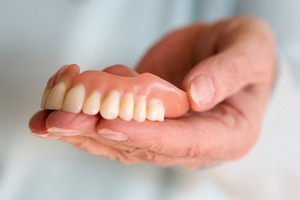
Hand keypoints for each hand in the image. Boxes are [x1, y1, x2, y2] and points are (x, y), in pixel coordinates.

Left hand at [29, 16, 275, 167]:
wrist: (226, 50)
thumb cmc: (247, 52)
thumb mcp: (250, 52)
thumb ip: (229, 73)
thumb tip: (195, 96)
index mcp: (227, 134)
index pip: (184, 142)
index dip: (146, 135)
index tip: (109, 124)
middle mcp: (193, 141)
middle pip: (144, 145)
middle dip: (99, 133)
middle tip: (58, 122)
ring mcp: (166, 131)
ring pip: (121, 139)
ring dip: (82, 128)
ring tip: (46, 117)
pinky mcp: (146, 117)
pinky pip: (115, 120)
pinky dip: (86, 113)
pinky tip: (60, 102)